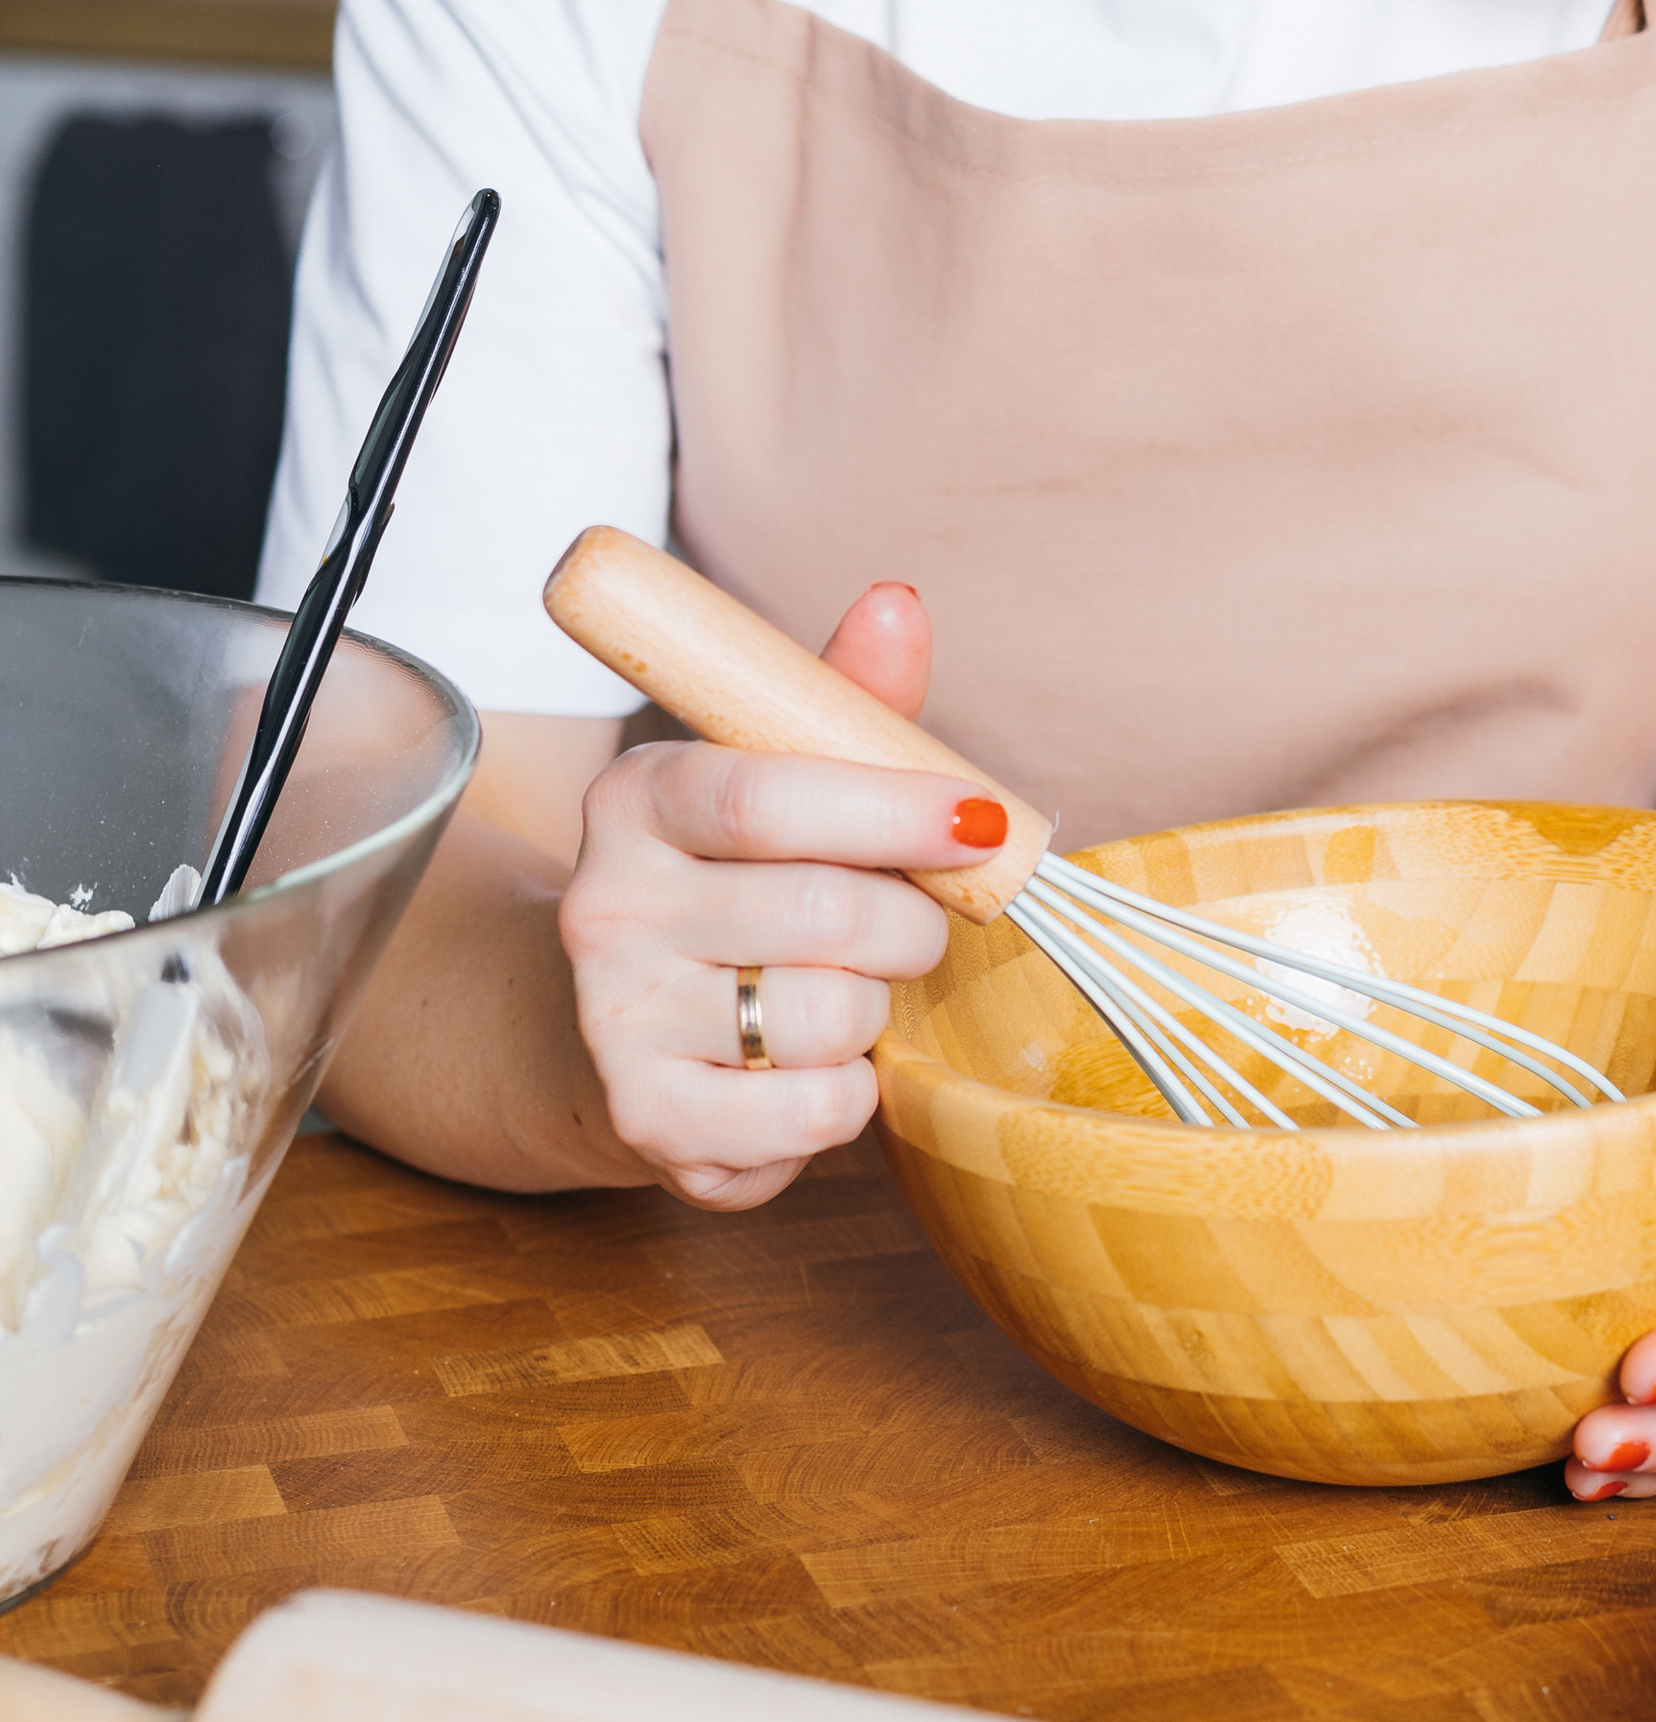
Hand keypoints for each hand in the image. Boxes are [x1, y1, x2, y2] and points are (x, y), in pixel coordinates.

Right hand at [556, 581, 986, 1211]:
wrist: (627, 1023)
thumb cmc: (739, 880)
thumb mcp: (783, 777)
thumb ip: (847, 700)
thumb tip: (897, 600)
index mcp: (637, 797)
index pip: (767, 797)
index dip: (893, 810)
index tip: (983, 819)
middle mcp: (606, 906)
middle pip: (822, 915)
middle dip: (912, 925)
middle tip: (914, 925)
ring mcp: (616, 1021)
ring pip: (829, 1018)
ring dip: (877, 1011)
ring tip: (840, 992)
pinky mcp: (649, 1120)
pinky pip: (815, 1113)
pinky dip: (850, 1094)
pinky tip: (814, 1065)